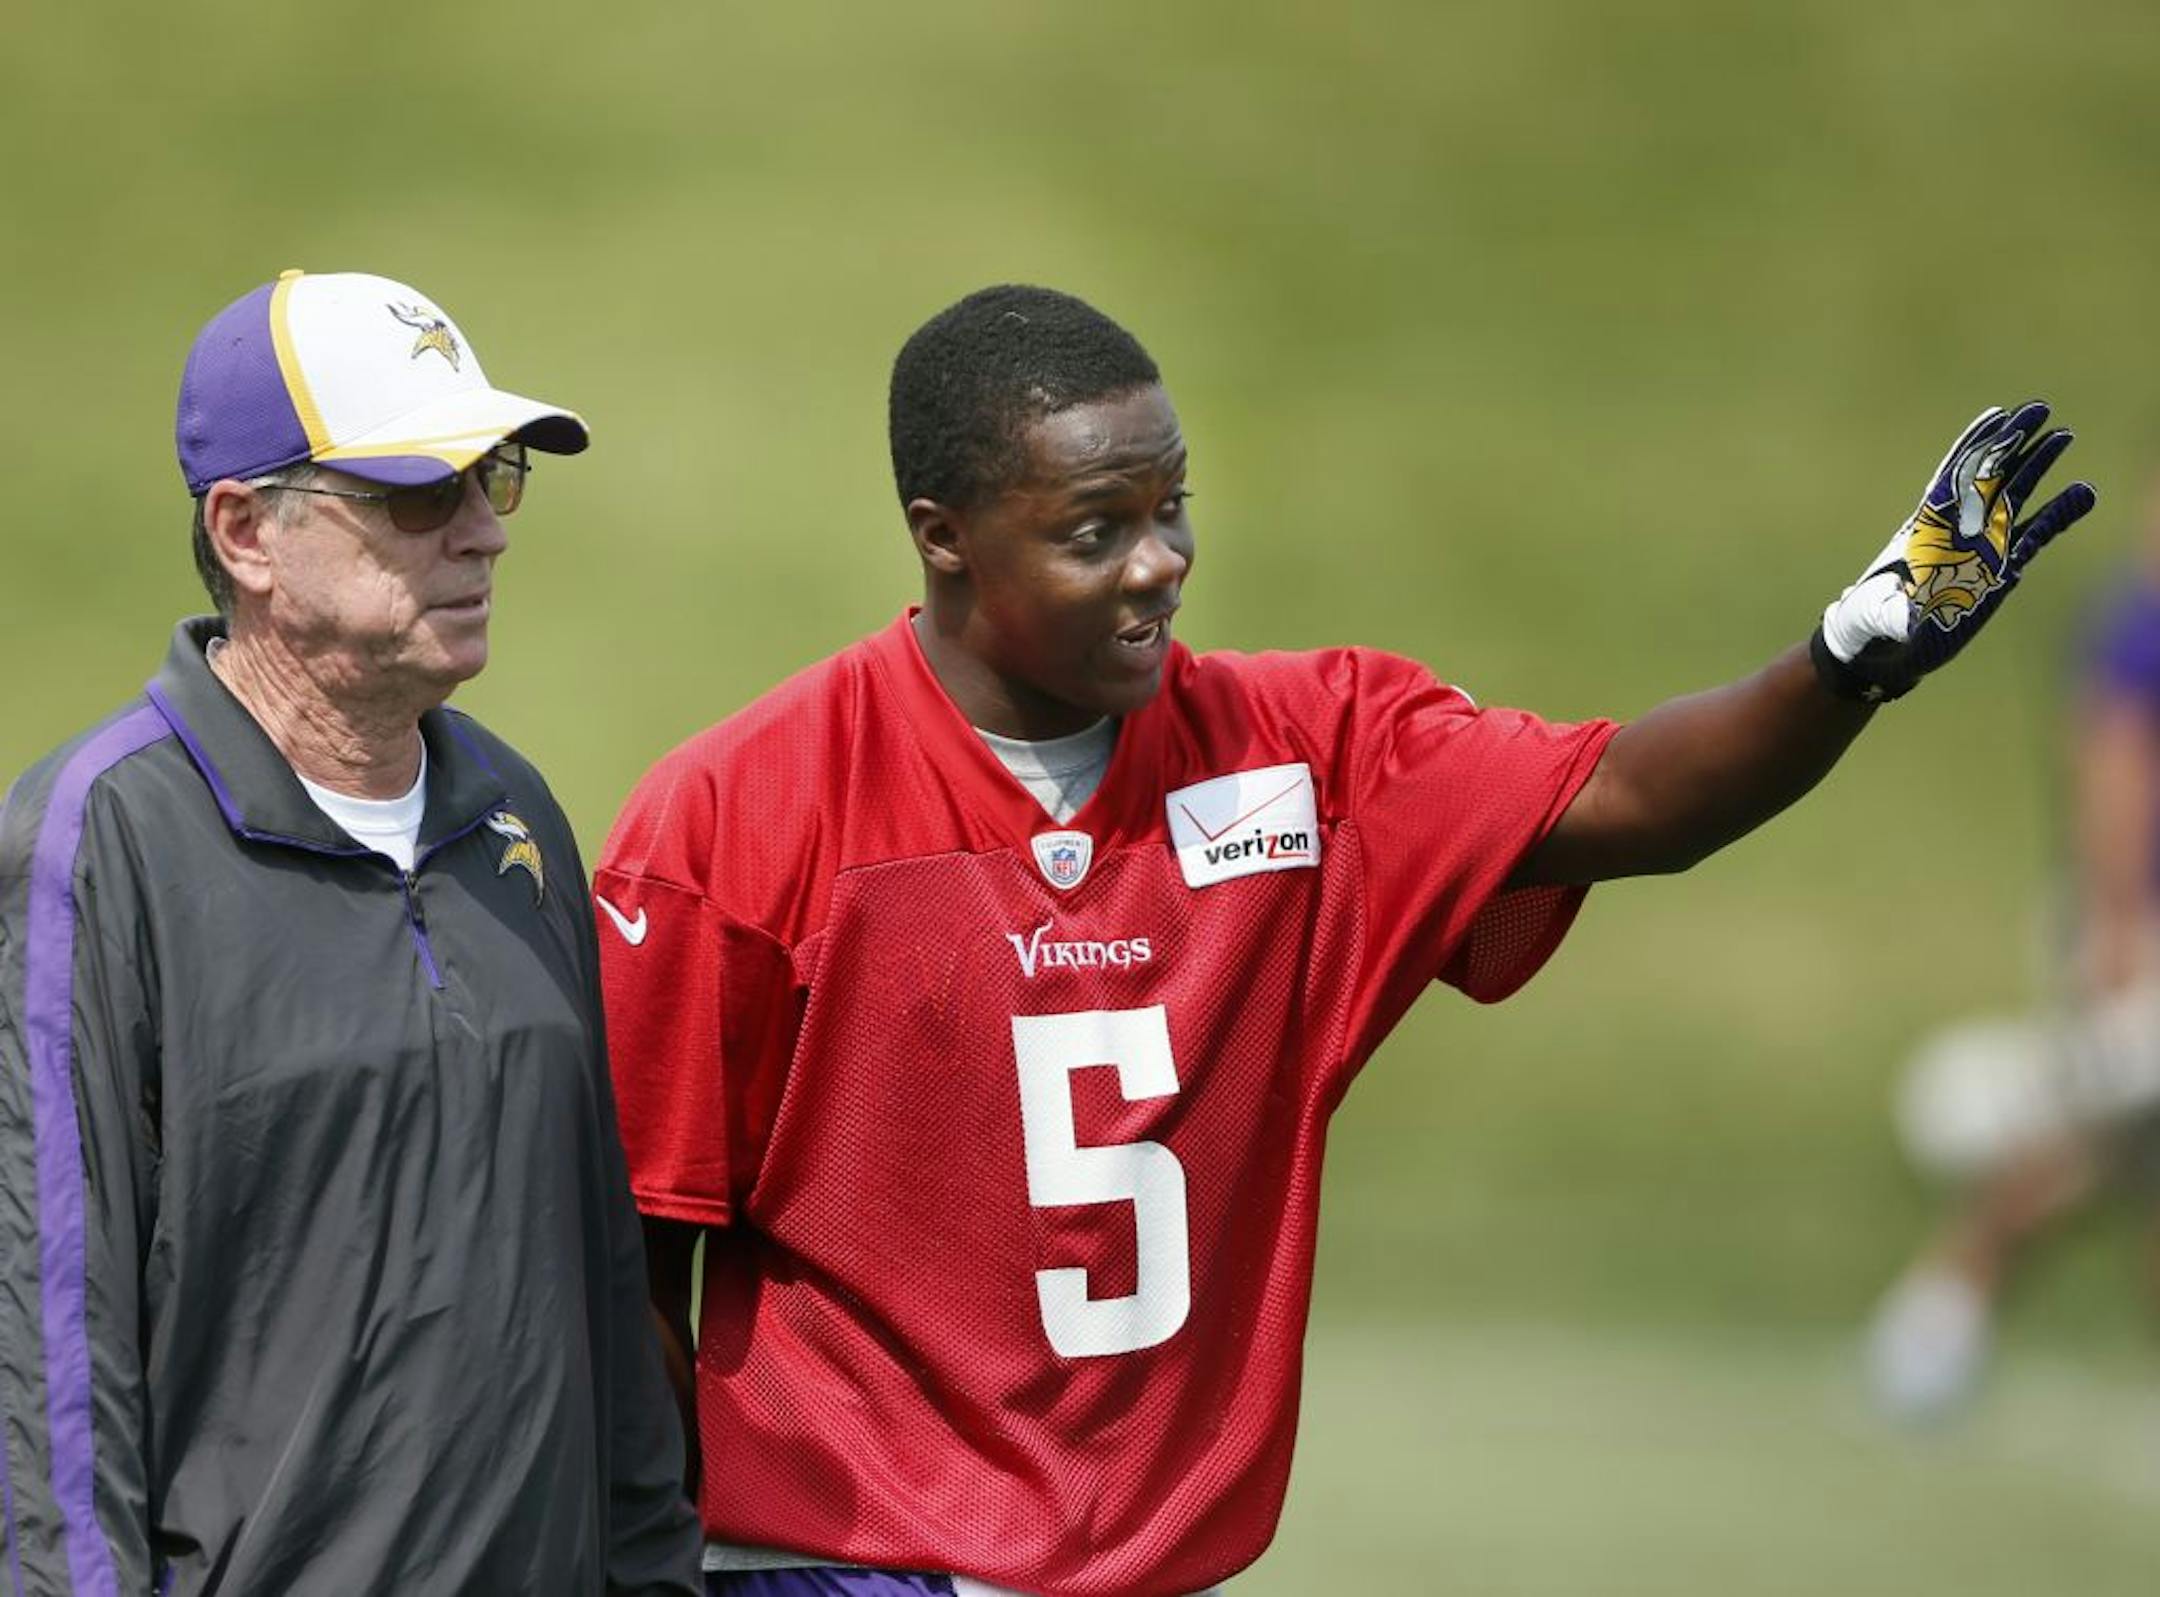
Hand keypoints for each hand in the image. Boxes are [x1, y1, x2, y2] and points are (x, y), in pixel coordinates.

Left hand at [1812, 401, 2095, 702]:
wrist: (1884, 643)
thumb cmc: (1873, 622)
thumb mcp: (1882, 616)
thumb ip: (1897, 615)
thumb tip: (1910, 616)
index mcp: (1926, 528)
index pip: (1954, 478)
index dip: (1975, 447)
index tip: (1999, 417)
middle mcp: (1957, 530)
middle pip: (1990, 476)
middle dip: (2013, 443)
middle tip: (2040, 410)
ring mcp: (1982, 545)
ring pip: (2015, 496)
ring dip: (2038, 467)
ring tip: (2064, 435)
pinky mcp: (2001, 567)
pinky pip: (2035, 533)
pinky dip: (2057, 513)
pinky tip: (2082, 493)